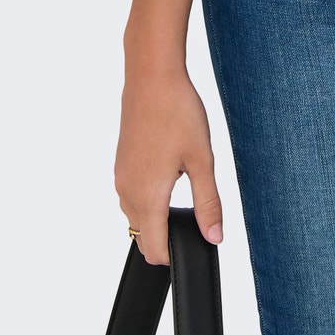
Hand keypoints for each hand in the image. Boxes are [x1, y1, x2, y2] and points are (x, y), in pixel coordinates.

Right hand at [115, 65, 223, 266]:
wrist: (152, 78)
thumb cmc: (178, 113)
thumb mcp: (202, 160)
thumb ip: (208, 203)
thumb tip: (214, 237)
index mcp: (147, 197)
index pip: (154, 250)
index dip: (175, 255)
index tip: (195, 245)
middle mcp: (127, 192)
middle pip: (143, 236)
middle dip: (166, 237)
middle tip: (196, 215)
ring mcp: (120, 178)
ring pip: (136, 216)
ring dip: (157, 216)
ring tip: (184, 190)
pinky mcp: (120, 164)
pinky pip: (131, 196)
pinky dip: (148, 198)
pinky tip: (169, 173)